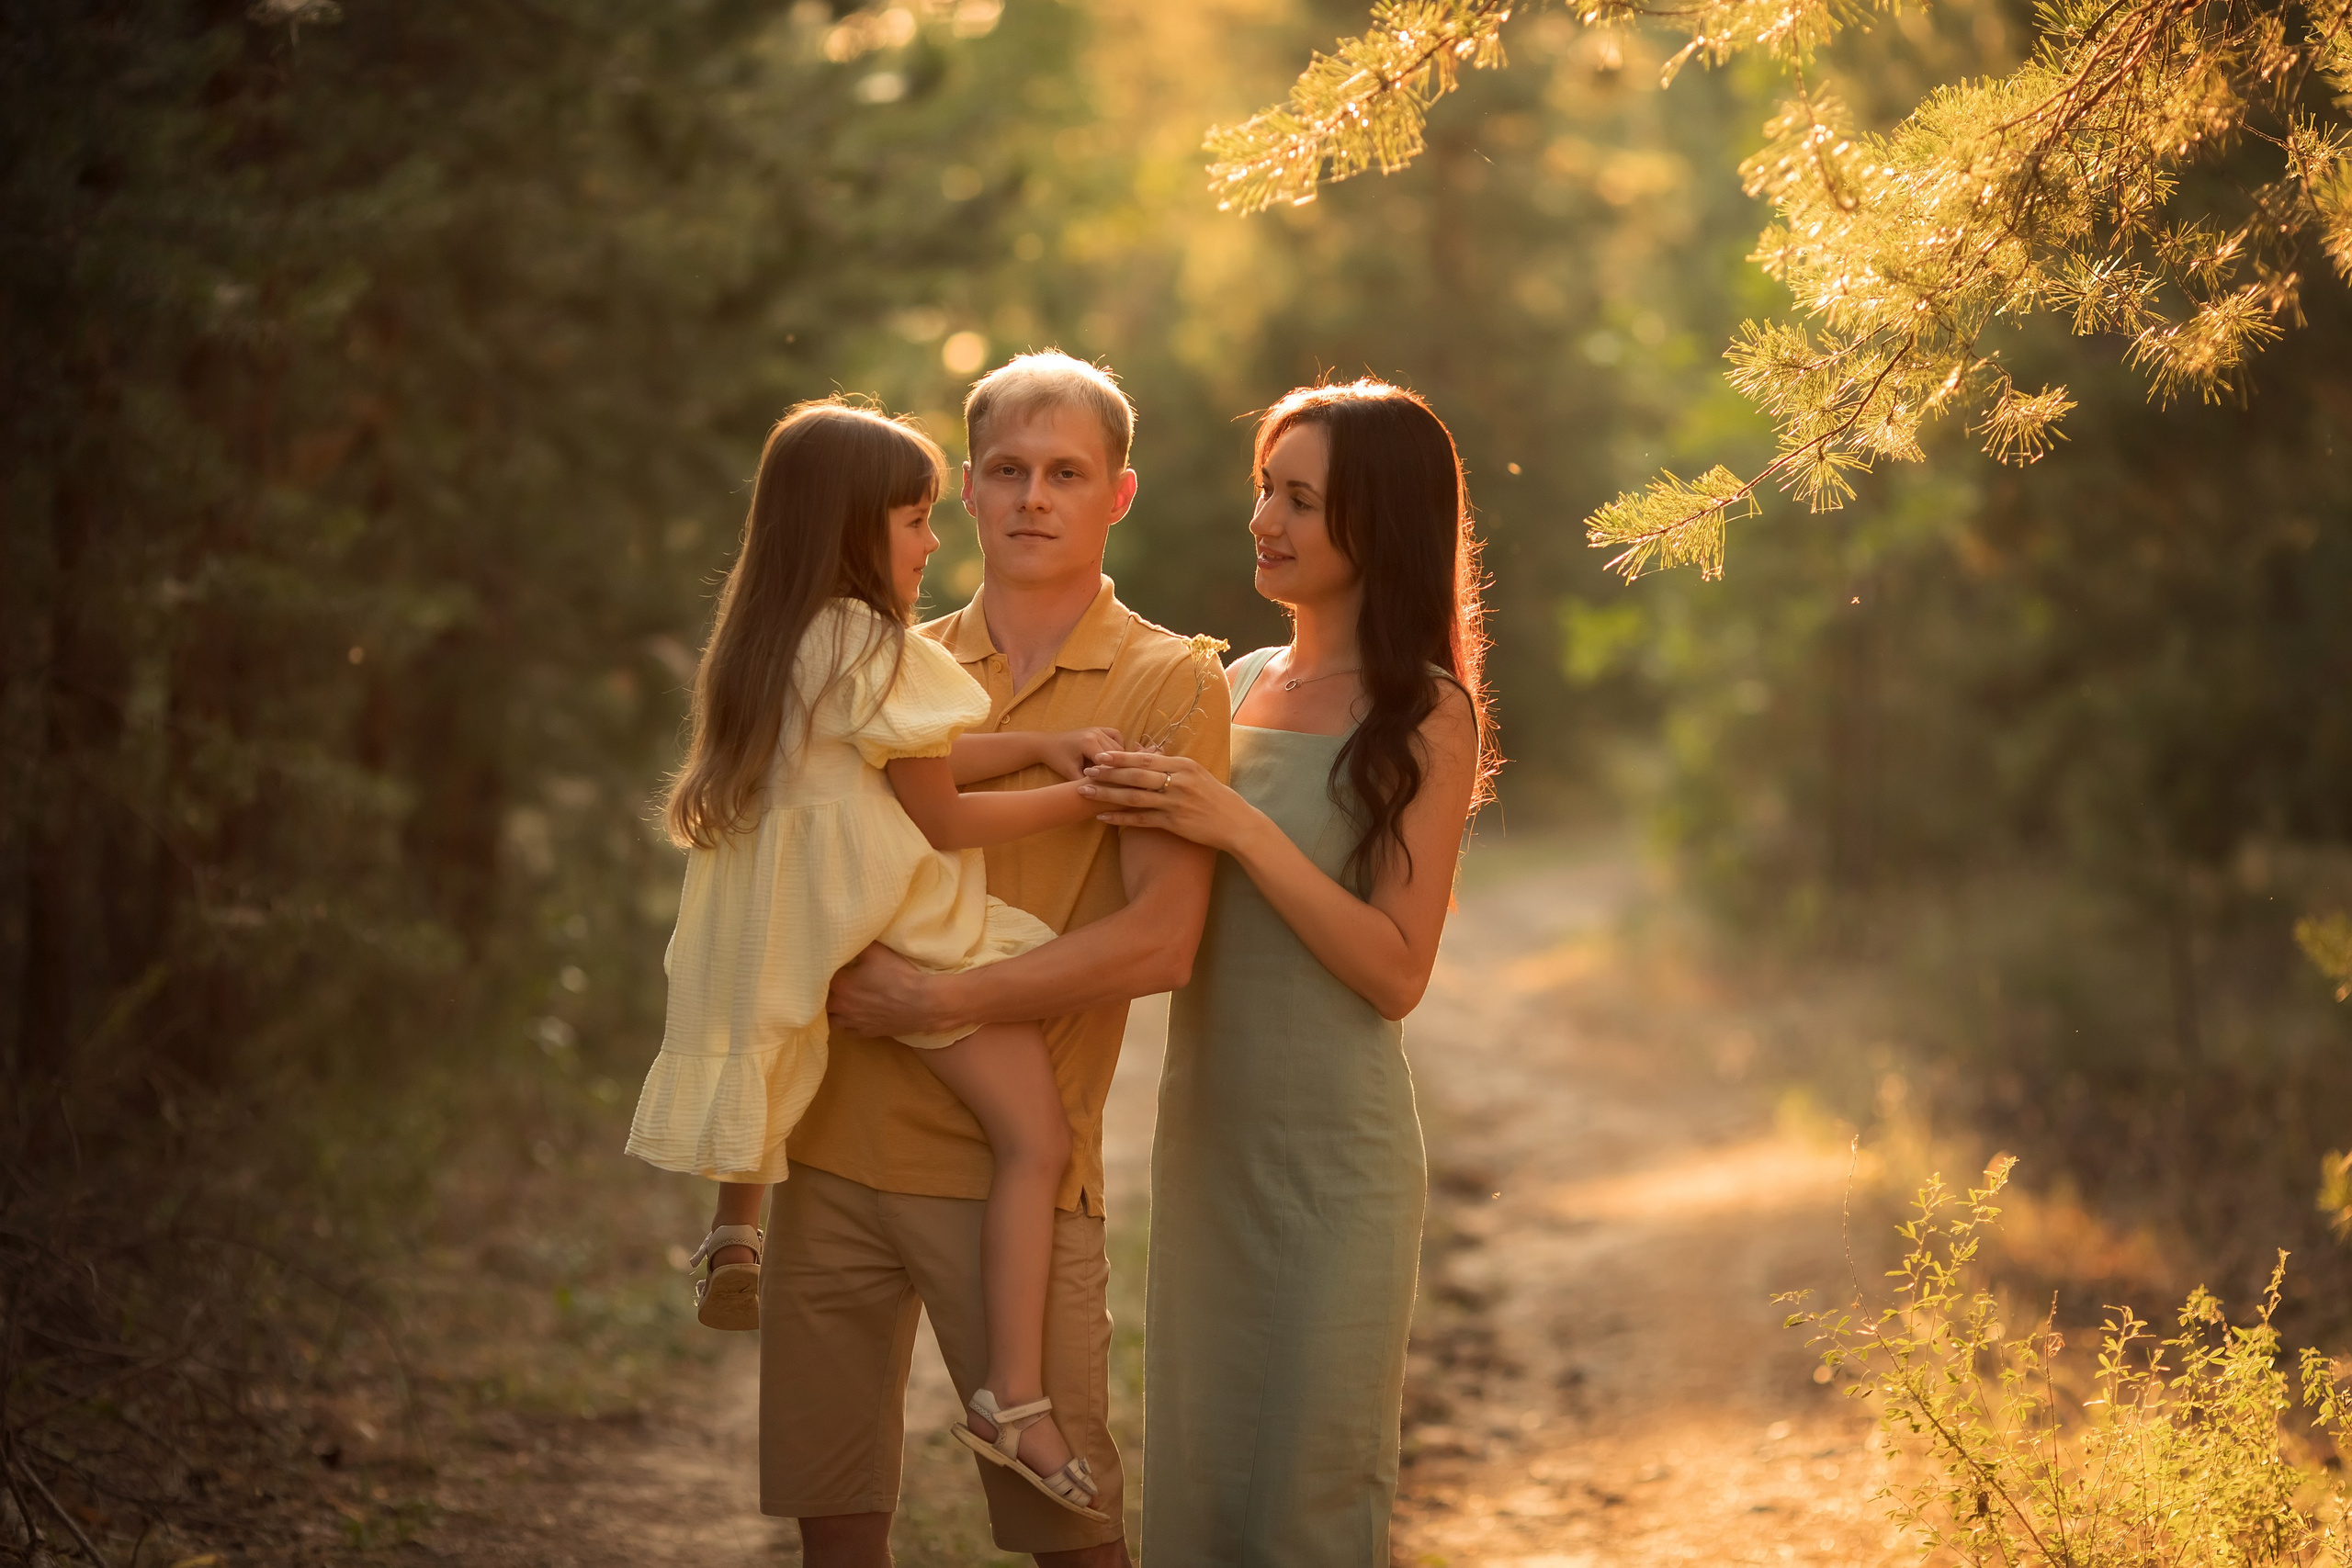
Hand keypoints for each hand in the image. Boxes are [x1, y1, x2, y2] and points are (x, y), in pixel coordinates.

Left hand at [826, 944, 951, 1037]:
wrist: (922, 1003)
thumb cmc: (898, 975)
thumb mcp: (877, 950)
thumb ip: (857, 944)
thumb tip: (846, 936)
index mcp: (839, 985)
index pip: (820, 976)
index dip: (823, 970)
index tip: (827, 964)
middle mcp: (841, 1006)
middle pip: (821, 1000)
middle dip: (824, 990)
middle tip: (832, 980)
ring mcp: (853, 1022)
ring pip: (831, 1018)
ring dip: (832, 1009)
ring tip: (840, 999)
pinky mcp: (865, 1032)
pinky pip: (846, 1029)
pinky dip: (846, 1021)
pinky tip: (852, 1014)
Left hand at [1033, 726, 1126, 780]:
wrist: (1047, 745)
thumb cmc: (1056, 759)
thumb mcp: (1070, 774)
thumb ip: (1086, 783)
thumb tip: (1103, 795)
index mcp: (1089, 743)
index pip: (1109, 763)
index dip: (1111, 777)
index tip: (1111, 787)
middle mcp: (1096, 733)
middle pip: (1117, 755)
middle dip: (1116, 769)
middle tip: (1112, 782)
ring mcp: (1098, 729)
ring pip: (1119, 748)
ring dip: (1118, 760)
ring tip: (1112, 772)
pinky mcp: (1099, 729)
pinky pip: (1117, 737)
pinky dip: (1119, 747)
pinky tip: (1113, 758)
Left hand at [1080, 751, 1257, 853]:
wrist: (1237, 823)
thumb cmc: (1216, 798)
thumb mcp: (1197, 774)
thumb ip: (1173, 765)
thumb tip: (1149, 754)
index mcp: (1183, 765)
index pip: (1145, 758)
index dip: (1120, 757)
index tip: (1100, 755)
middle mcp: (1178, 781)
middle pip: (1135, 775)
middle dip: (1108, 773)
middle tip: (1087, 771)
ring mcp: (1175, 802)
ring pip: (1133, 796)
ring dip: (1107, 794)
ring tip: (1086, 792)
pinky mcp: (1174, 823)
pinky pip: (1141, 820)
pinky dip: (1120, 818)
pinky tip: (1103, 817)